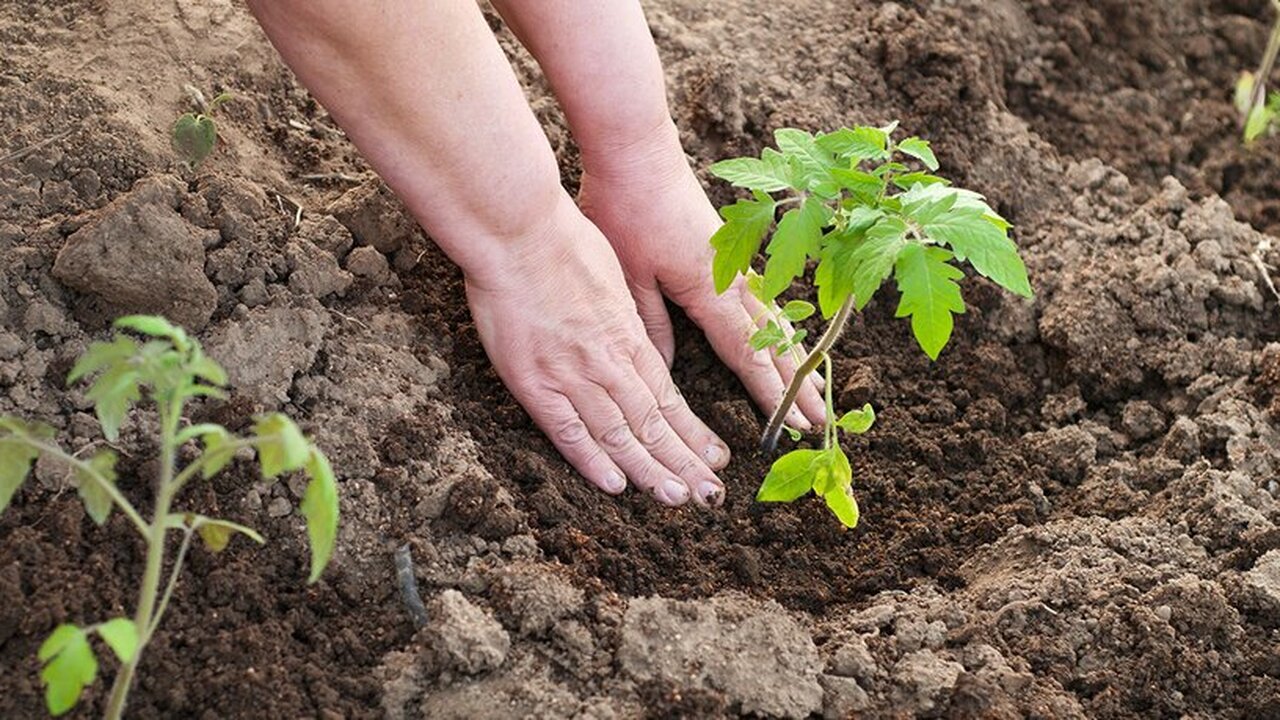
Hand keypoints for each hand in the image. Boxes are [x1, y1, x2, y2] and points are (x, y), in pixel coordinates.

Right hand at [465, 193, 729, 505]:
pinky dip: (592, 461)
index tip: (715, 457)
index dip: (693, 432)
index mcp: (628, 335)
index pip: (669, 396)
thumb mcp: (614, 277)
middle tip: (711, 495)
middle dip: (685, 462)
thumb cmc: (563, 242)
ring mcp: (571, 375)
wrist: (517, 232)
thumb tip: (638, 342)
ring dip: (651, 470)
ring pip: (620, 434)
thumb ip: (626, 318)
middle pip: (653, 423)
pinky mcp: (534, 382)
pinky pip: (568, 431)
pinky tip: (617, 485)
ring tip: (678, 499)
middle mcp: (608, 362)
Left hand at [577, 123, 825, 429]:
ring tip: (815, 387)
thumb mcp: (628, 275)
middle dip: (796, 383)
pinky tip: (785, 336)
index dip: (770, 392)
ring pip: (774, 319)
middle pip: (773, 340)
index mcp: (708, 289)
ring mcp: (735, 261)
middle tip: (821, 421)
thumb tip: (665, 375)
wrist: (636, 147)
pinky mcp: (729, 248)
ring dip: (795, 356)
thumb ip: (651, 325)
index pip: (746, 352)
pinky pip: (764, 297)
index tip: (791, 425)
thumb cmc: (625, 207)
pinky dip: (780, 326)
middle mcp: (732, 278)